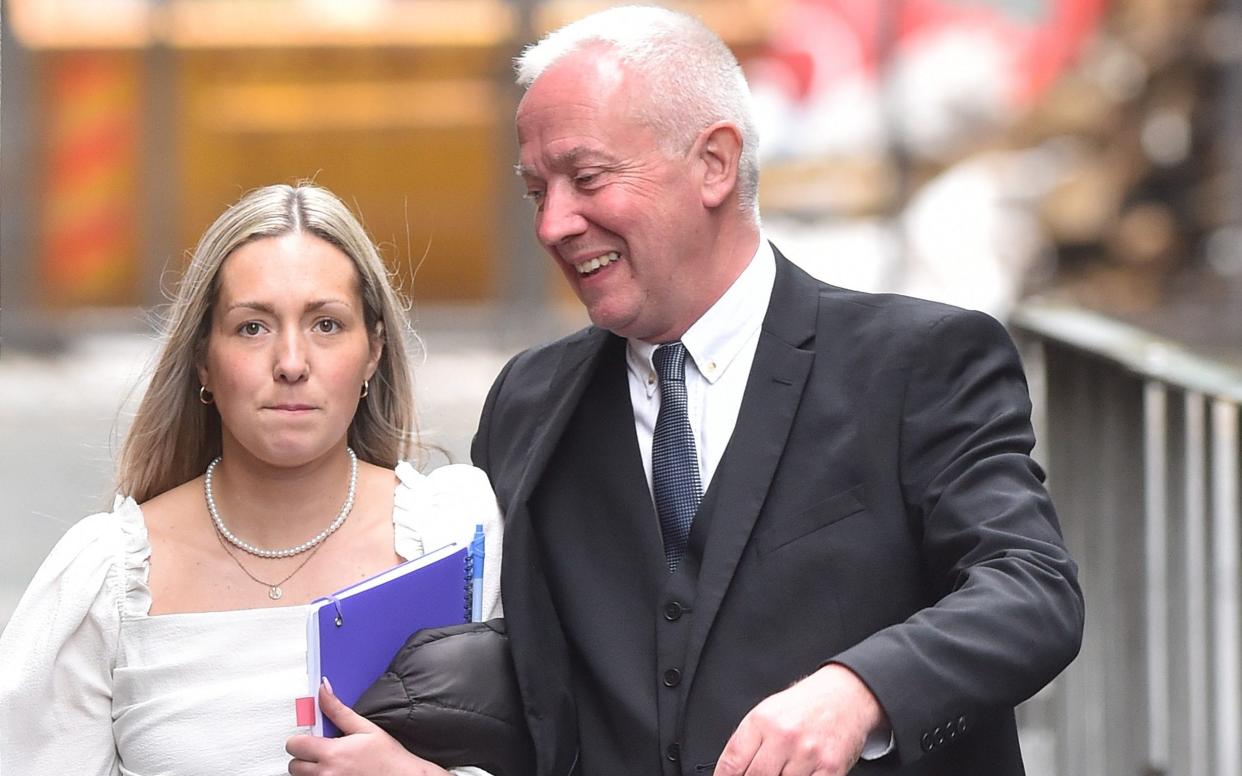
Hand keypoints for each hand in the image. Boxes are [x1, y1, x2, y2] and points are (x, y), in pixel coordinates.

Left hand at [286, 679, 449, 775]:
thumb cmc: (387, 757)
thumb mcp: (364, 728)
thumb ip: (337, 710)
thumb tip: (323, 691)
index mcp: (332, 753)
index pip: (295, 744)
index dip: (301, 739)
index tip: (312, 737)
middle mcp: (326, 774)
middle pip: (293, 765)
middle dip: (304, 756)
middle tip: (322, 751)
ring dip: (310, 770)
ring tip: (331, 764)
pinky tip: (336, 772)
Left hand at [714, 663, 886, 775]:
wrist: (845, 696)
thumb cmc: (804, 705)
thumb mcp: (768, 712)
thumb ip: (749, 741)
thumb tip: (730, 771)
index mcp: (763, 721)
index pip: (732, 762)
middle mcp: (784, 736)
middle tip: (758, 775)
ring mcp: (807, 753)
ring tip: (780, 771)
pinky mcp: (829, 768)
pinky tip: (798, 774)